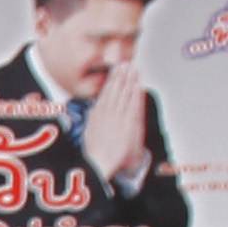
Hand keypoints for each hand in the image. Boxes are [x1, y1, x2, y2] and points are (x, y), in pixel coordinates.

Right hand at [79, 62, 149, 183]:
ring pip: (124, 95)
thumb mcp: (88, 132)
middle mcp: (107, 112)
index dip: (112, 79)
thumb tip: (94, 109)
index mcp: (97, 113)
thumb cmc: (94, 152)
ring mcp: (118, 117)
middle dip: (121, 76)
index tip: (116, 69)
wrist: (99, 163)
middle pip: (115, 90)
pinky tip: (139, 85)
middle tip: (126, 63)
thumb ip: (93, 118)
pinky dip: (135, 94)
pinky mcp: (128, 124)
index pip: (106, 92)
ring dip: (129, 81)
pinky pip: (133, 105)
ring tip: (133, 69)